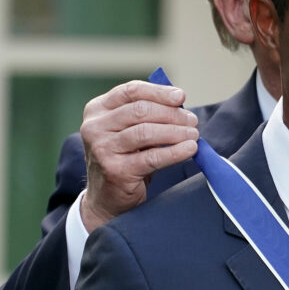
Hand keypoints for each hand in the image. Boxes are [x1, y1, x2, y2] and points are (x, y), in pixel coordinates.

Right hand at [79, 80, 199, 231]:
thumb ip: (147, 114)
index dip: (159, 92)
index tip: (180, 96)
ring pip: (146, 132)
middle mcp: (95, 127)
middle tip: (192, 121)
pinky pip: (152, 157)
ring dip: (176, 132)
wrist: (107, 198)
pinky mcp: (115, 170)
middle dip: (172, 114)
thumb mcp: (129, 130)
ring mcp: (102, 149)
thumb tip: (179, 103)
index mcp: (97, 110)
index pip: (131, 91)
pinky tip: (190, 149)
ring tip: (193, 135)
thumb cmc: (124, 158)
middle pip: (141, 110)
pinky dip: (175, 152)